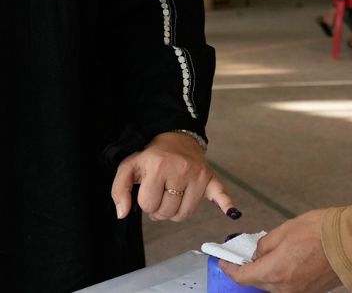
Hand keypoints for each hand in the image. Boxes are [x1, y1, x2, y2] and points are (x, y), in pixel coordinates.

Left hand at [110, 132, 234, 221]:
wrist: (176, 137)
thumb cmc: (151, 157)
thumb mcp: (129, 167)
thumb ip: (119, 190)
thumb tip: (122, 214)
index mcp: (157, 166)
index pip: (148, 205)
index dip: (145, 202)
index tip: (148, 191)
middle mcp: (179, 170)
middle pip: (167, 212)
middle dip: (160, 209)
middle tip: (160, 196)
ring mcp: (197, 175)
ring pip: (185, 214)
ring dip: (175, 212)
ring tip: (171, 198)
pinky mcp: (210, 178)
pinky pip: (220, 194)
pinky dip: (226, 204)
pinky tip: (232, 213)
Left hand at [221, 210, 340, 292]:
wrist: (351, 243)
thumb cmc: (320, 233)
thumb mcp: (284, 231)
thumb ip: (265, 245)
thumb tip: (257, 254)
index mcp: (274, 272)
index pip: (242, 277)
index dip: (229, 269)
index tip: (223, 261)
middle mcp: (284, 288)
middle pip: (257, 283)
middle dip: (249, 270)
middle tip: (245, 256)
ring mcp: (298, 292)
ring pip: (273, 286)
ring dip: (267, 273)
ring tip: (268, 256)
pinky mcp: (310, 292)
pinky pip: (288, 286)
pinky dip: (282, 276)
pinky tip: (285, 262)